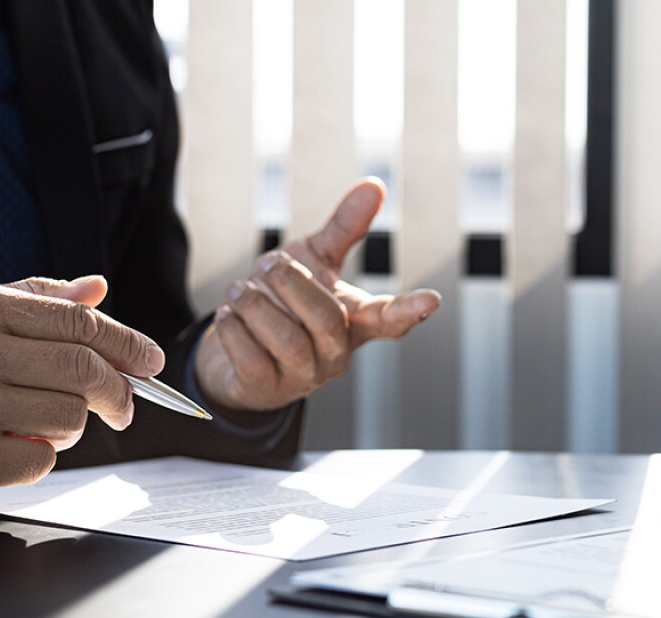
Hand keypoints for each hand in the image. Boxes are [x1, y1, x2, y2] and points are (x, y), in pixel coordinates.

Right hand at [0, 276, 162, 507]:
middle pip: (85, 369)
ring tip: (37, 424)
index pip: (78, 322)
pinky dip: (37, 458)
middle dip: (120, 391)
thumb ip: (30, 298)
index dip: (128, 343)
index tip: (151, 361)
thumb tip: (95, 288)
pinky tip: (6, 448)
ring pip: (70, 417)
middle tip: (125, 407)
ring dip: (70, 427)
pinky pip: (41, 460)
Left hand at [195, 178, 440, 411]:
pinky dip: (236, 330)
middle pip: (326, 320)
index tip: (431, 300)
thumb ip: (346, 228)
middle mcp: (335, 353)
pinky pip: (252, 360)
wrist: (239, 355)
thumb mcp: (316, 261)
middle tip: (267, 263)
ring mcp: (303, 376)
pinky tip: (229, 313)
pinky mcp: (266, 389)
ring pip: (288, 341)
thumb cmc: (286, 304)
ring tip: (238, 289)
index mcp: (354, 321)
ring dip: (258, 307)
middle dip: (293, 284)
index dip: (409, 310)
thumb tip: (375, 185)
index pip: (389, 319)